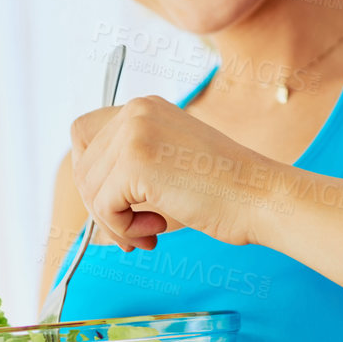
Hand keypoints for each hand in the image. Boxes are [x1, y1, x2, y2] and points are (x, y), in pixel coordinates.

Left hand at [69, 96, 283, 250]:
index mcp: (144, 107)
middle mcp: (135, 112)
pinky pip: (103, 206)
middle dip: (101, 206)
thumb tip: (89, 194)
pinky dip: (123, 228)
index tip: (117, 202)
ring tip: (149, 233)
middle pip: (82, 164)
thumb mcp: (170, 162)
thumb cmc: (223, 191)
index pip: (84, 135)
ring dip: (114, 222)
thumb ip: (130, 165)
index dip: (91, 174)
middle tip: (132, 232)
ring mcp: (134, 134)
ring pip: (89, 189)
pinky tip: (156, 231)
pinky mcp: (136, 163)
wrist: (260, 197)